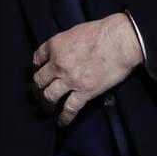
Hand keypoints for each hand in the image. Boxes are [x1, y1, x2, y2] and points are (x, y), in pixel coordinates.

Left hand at [31, 12, 142, 126]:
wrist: (120, 41)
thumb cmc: (101, 33)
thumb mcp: (73, 32)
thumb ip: (62, 44)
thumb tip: (60, 54)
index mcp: (54, 46)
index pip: (36, 60)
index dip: (35, 69)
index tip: (38, 74)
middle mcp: (58, 63)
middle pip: (39, 80)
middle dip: (37, 90)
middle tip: (38, 95)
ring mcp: (70, 79)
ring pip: (49, 96)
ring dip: (46, 105)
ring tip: (46, 110)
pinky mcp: (85, 91)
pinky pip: (69, 109)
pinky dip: (64, 118)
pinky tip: (61, 122)